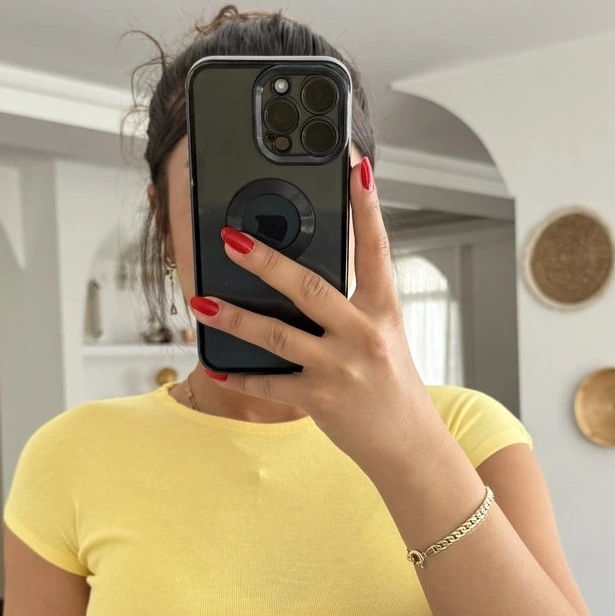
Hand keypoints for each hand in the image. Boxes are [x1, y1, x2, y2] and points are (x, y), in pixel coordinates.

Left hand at [188, 155, 444, 473]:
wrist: (412, 448)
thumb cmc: (393, 388)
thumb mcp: (384, 337)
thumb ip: (350, 307)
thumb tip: (298, 277)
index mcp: (383, 310)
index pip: (376, 247)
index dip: (367, 205)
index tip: (356, 167)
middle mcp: (363, 334)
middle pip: (309, 287)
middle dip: (266, 262)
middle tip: (231, 239)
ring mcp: (341, 368)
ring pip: (277, 334)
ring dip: (234, 317)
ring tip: (202, 301)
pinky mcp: (320, 401)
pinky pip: (269, 385)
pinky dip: (239, 375)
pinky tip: (215, 365)